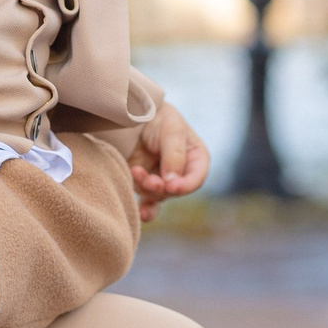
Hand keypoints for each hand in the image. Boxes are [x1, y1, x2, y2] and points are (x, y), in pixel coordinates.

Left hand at [129, 101, 210, 222]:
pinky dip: (144, 209)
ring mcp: (161, 179)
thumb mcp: (171, 129)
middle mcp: (181, 172)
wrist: (130, 112)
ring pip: (158, 195)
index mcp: (195, 158)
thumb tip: (172, 183)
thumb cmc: (157, 116)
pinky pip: (146, 202)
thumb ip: (175, 155)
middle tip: (148, 179)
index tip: (172, 186)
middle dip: (162, 187)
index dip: (186, 185)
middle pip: (175, 190)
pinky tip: (140, 214)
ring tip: (135, 171)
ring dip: (147, 189)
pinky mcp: (143, 183)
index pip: (197, 178)